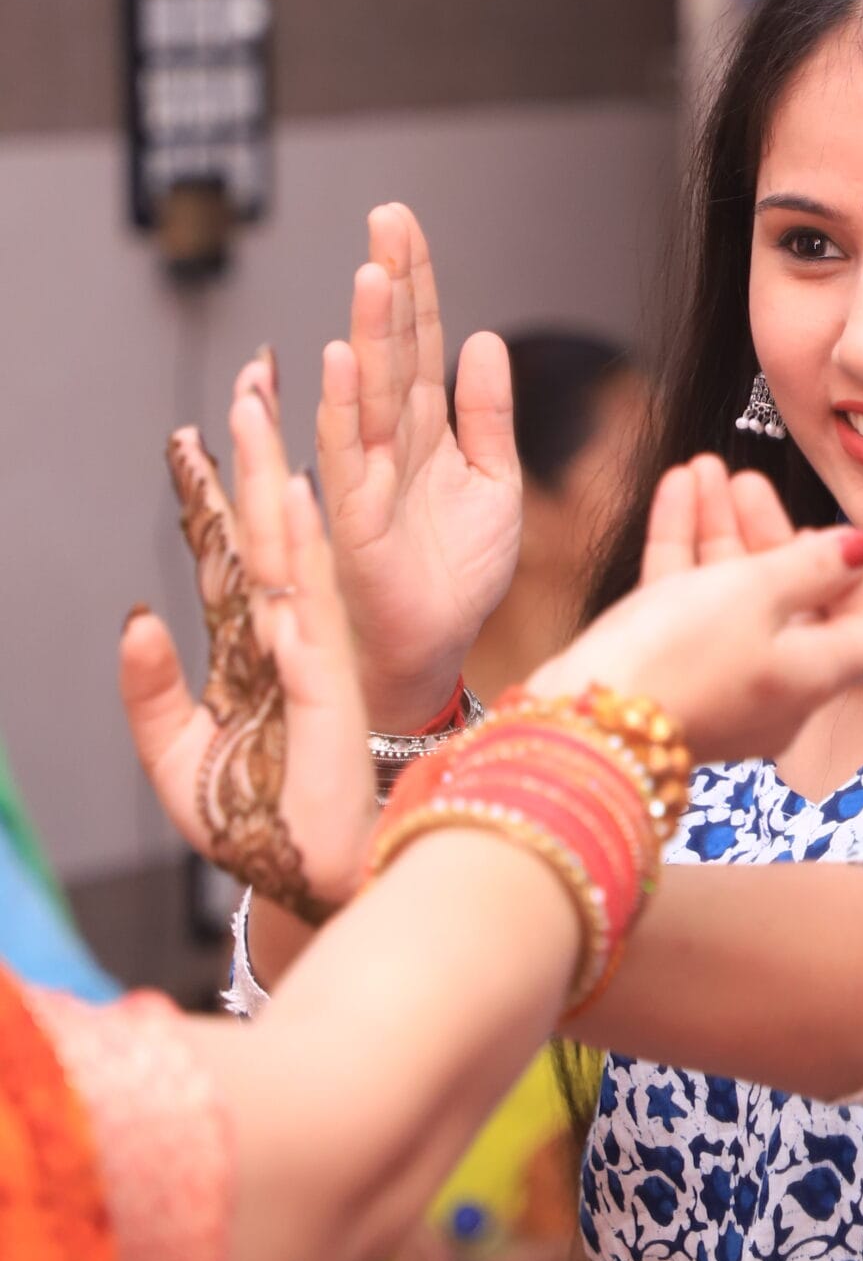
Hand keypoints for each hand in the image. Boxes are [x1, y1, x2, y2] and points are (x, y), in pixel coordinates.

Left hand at [122, 370, 375, 918]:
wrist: (300, 879)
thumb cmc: (249, 821)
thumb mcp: (173, 754)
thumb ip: (149, 690)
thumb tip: (137, 619)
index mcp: (251, 644)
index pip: (227, 550)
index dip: (211, 491)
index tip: (192, 430)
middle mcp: (286, 635)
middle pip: (267, 528)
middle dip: (256, 454)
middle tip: (250, 381)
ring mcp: (311, 659)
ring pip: (291, 555)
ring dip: (277, 487)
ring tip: (264, 421)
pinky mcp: (326, 696)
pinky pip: (311, 626)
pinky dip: (301, 572)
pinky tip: (295, 517)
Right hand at [316, 204, 522, 726]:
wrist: (437, 650)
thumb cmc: (459, 575)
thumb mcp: (495, 481)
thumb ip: (488, 414)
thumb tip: (485, 338)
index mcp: (427, 427)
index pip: (421, 338)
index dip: (415, 282)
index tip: (403, 223)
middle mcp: (393, 441)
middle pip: (391, 347)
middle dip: (388, 282)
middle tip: (386, 217)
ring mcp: (370, 475)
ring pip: (368, 391)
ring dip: (367, 331)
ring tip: (371, 271)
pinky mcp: (357, 520)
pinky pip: (351, 457)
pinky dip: (345, 408)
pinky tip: (343, 361)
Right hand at [525, 456, 862, 761]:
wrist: (582, 729)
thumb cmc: (679, 659)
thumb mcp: (755, 594)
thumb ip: (813, 566)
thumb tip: (861, 550)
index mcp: (814, 677)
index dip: (855, 578)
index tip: (826, 536)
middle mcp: (774, 689)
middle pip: (790, 602)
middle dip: (766, 532)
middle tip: (746, 481)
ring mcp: (720, 684)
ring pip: (730, 597)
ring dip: (719, 528)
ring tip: (701, 468)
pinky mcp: (669, 676)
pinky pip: (687, 608)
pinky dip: (684, 550)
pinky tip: (675, 491)